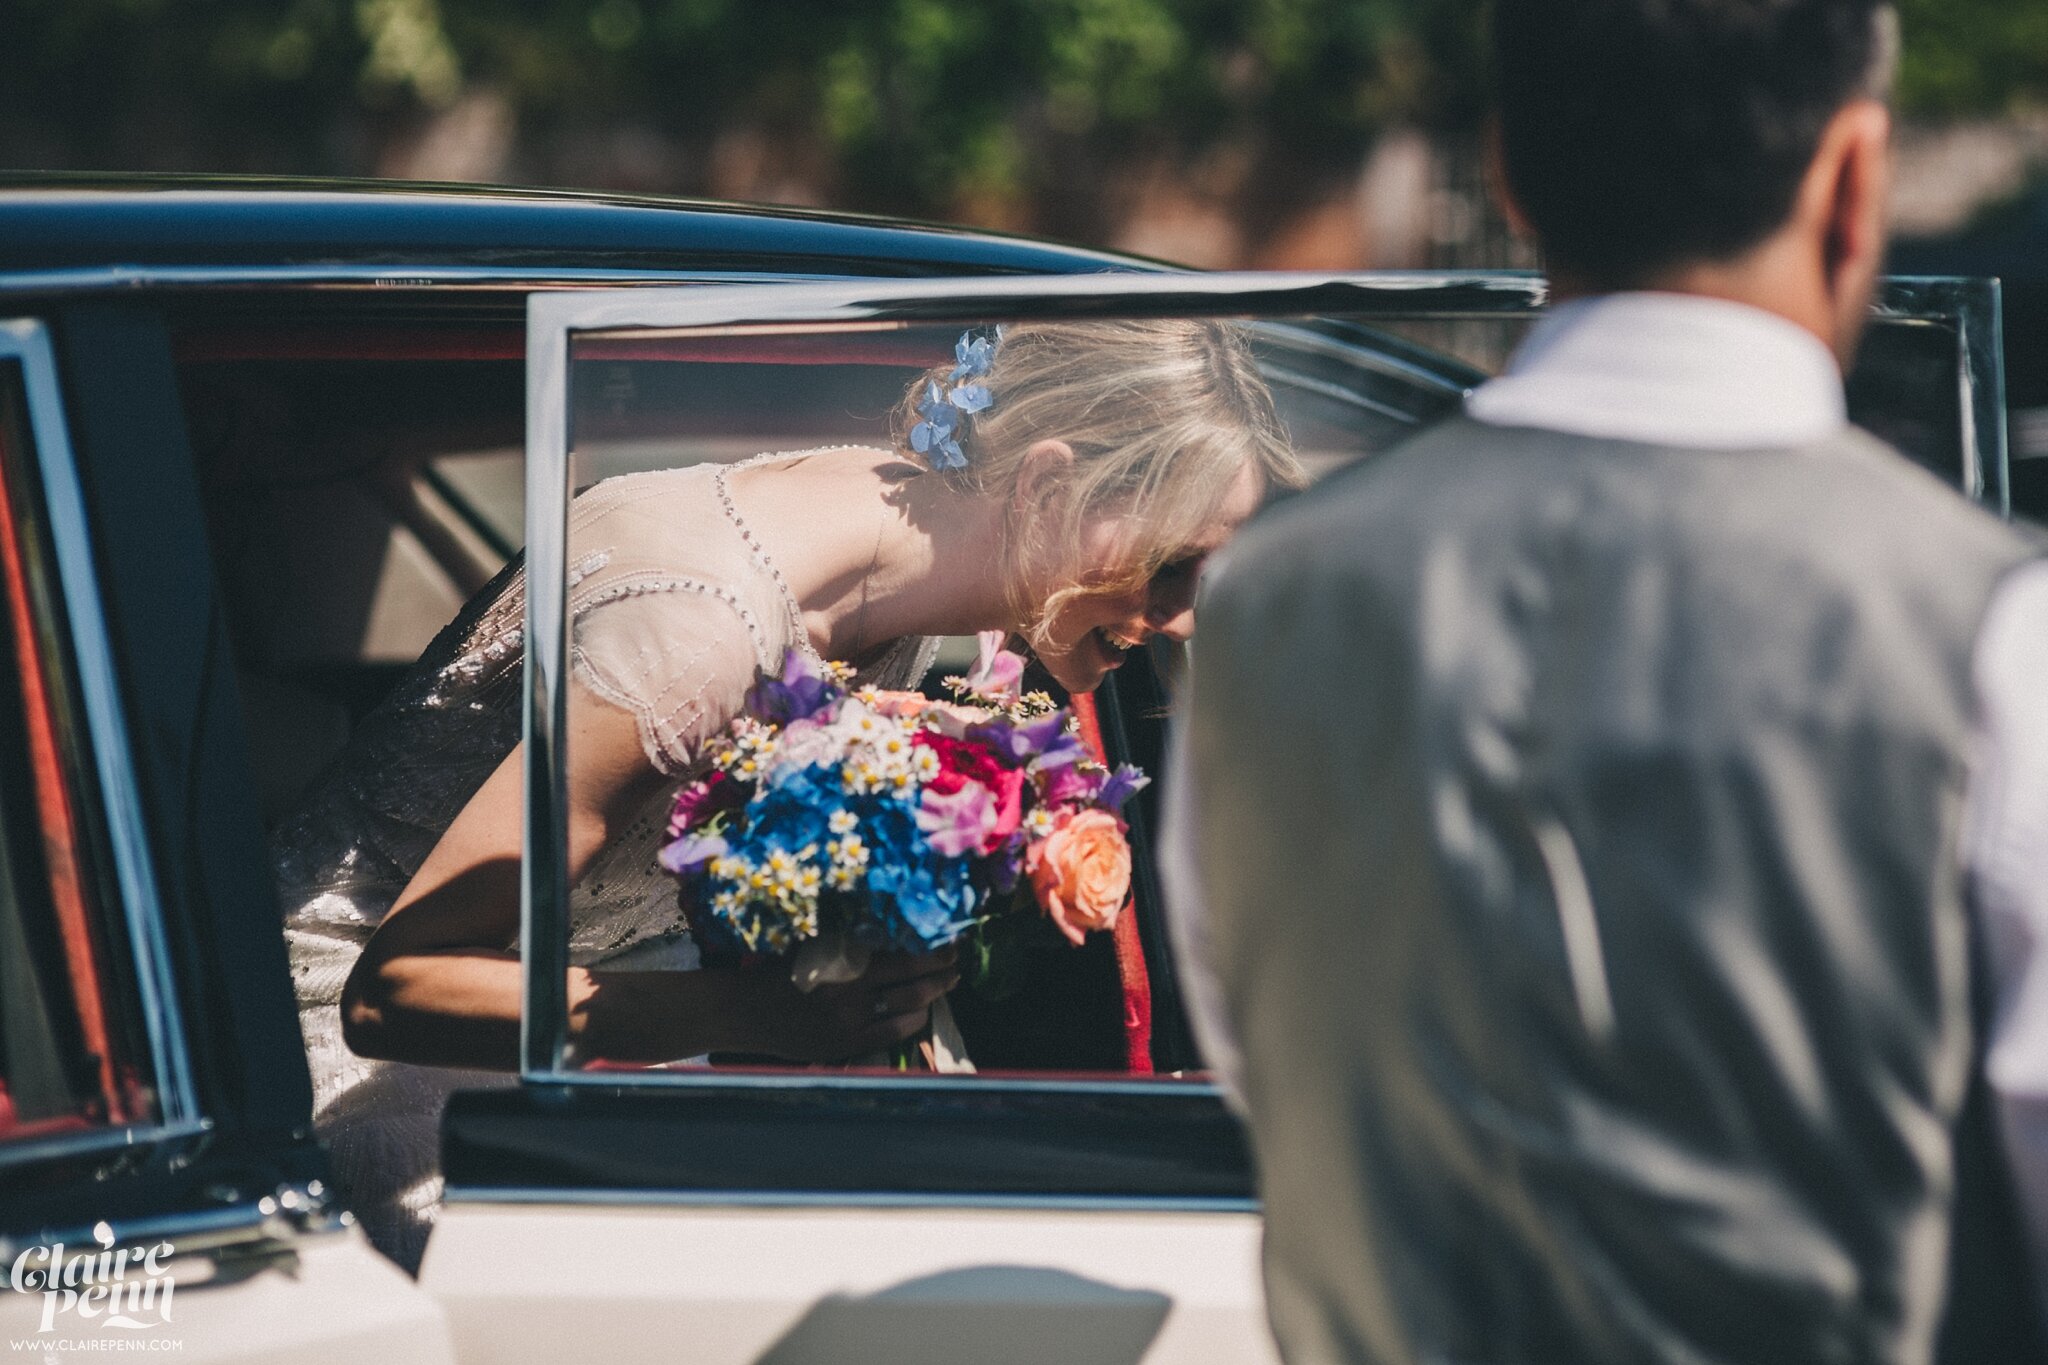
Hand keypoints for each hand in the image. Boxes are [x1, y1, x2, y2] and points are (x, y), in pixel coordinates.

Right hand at [740, 946, 960, 1061]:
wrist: (744, 1011)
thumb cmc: (778, 971)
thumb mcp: (814, 947)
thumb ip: (851, 943)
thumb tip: (895, 932)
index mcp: (842, 961)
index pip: (903, 955)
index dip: (931, 951)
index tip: (949, 942)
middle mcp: (850, 991)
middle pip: (912, 982)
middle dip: (940, 972)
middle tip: (956, 963)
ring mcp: (848, 1021)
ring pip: (907, 1008)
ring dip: (932, 995)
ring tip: (946, 985)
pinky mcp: (843, 1045)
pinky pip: (890, 1034)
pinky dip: (911, 1021)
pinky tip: (921, 1014)